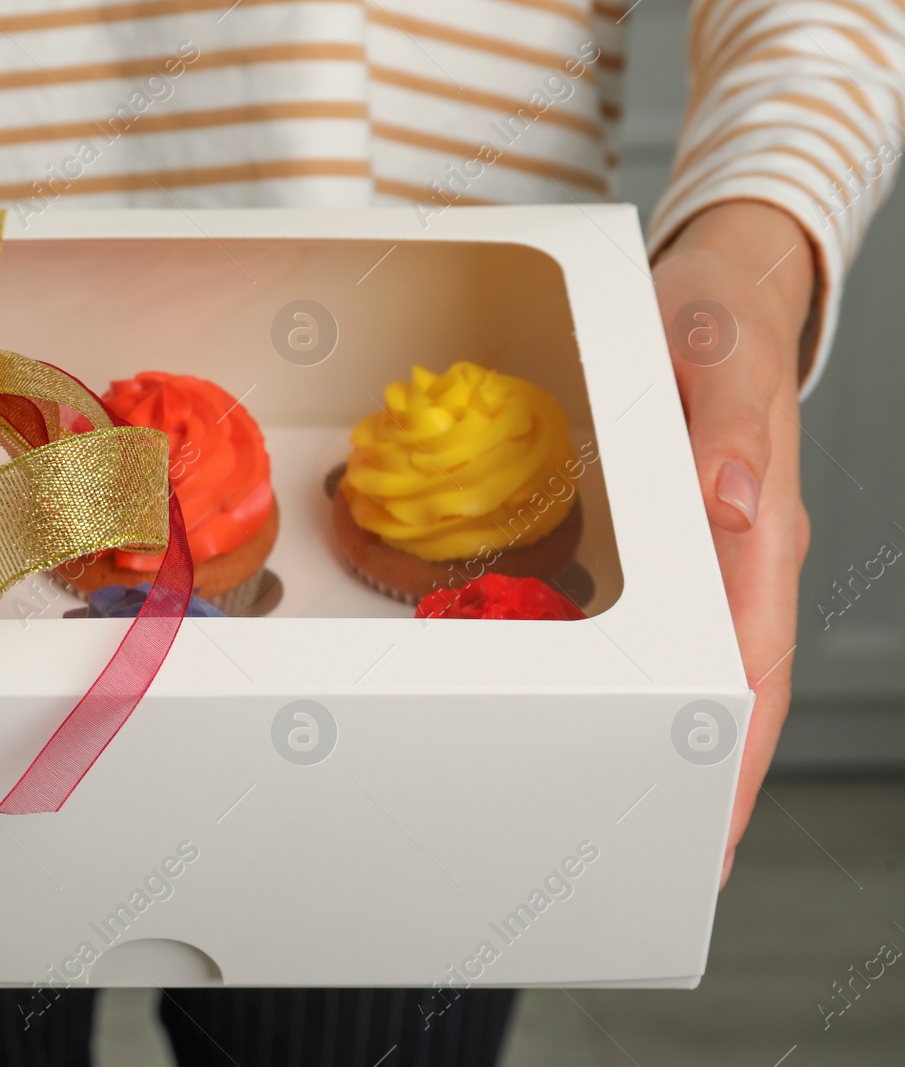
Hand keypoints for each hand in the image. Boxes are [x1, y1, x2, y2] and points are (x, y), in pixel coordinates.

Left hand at [651, 200, 813, 887]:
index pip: (750, 663)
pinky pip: (693, 631)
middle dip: (711, 782)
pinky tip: (643, 721)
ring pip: (718, 671)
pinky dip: (668, 686)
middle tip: (677, 866)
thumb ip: (728, 425)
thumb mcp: (715, 352)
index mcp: (756, 527)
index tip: (706, 826)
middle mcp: (747, 554)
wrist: (726, 284)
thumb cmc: (716, 316)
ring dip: (692, 748)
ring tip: (660, 824)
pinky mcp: (698, 540)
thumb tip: (737, 507)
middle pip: (738, 692)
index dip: (729, 753)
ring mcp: (725, 555)